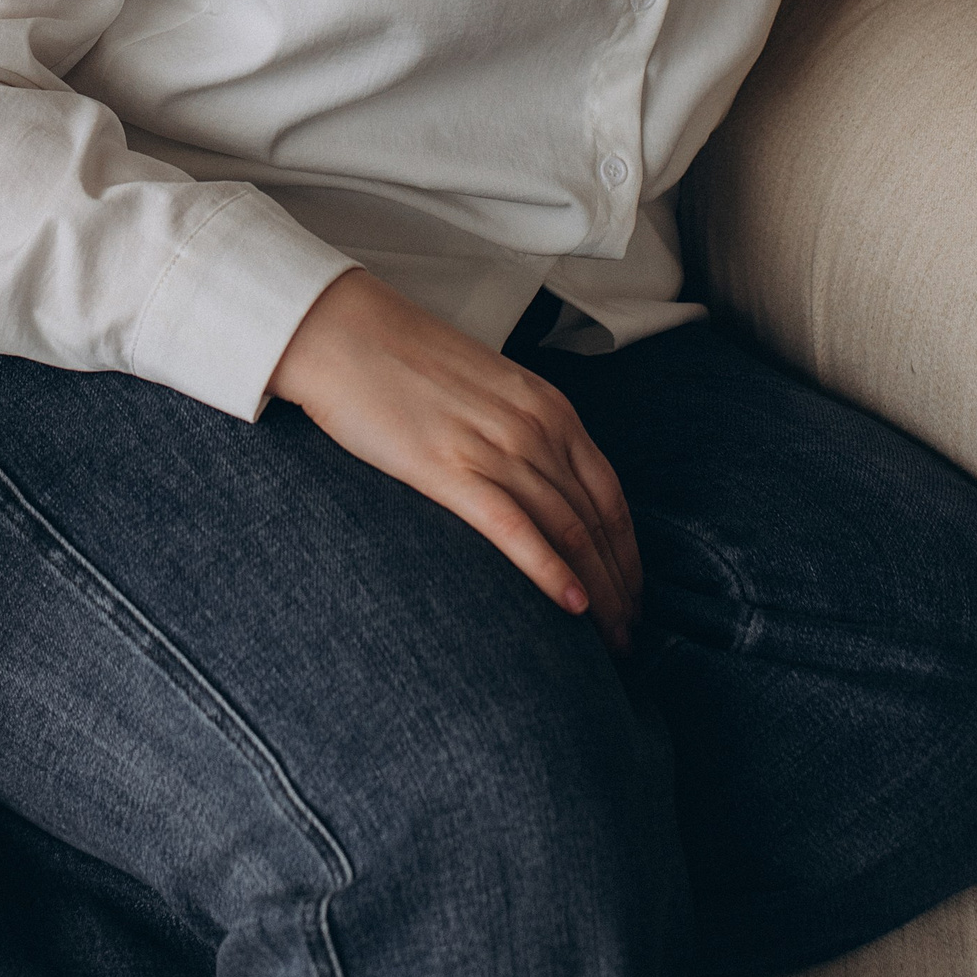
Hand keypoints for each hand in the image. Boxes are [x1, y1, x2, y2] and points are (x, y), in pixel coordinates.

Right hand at [267, 268, 641, 649]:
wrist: (343, 332)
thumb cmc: (406, 360)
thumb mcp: (488, 388)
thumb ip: (522, 430)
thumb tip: (540, 484)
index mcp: (549, 407)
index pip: (609, 495)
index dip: (628, 553)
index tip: (633, 594)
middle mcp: (535, 428)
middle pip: (597, 522)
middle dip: (620, 586)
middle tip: (630, 636)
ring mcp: (496, 448)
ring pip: (568, 533)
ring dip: (597, 593)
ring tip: (608, 645)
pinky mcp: (450, 469)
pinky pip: (516, 530)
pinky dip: (550, 572)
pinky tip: (572, 607)